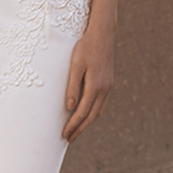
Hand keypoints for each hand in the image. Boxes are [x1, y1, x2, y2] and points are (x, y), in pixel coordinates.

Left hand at [62, 25, 113, 141]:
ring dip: (87, 123)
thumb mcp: (75, 65)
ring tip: (77, 130)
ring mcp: (108, 86)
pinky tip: (86, 114)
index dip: (73, 125)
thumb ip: (73, 87)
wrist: (102, 34)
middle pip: (91, 116)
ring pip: (98, 111)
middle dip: (80, 129)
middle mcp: (104, 89)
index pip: (82, 112)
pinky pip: (101, 104)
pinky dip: (93, 113)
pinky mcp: (108, 82)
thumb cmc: (85, 47)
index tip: (64, 134)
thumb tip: (70, 107)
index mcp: (95, 86)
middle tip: (69, 139)